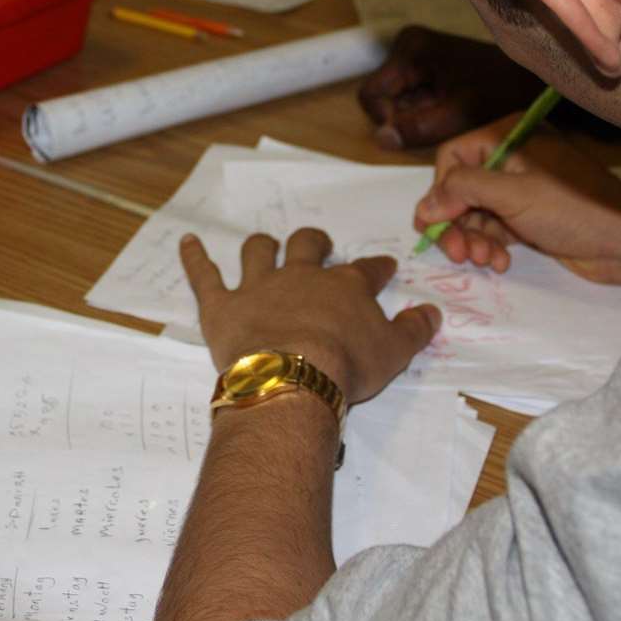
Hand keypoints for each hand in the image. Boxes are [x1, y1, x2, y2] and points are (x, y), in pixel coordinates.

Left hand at [179, 228, 439, 403]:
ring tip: (263, 244)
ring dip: (261, 246)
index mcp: (344, 287)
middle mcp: (301, 277)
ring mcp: (259, 287)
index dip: (376, 267)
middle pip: (307, 246)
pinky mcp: (222, 305)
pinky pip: (204, 275)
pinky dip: (194, 258)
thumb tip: (433, 313)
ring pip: (258, 252)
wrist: (292, 377)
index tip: (384, 267)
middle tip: (318, 244)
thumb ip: (415, 329)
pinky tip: (187, 242)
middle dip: (314, 242)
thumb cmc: (346, 367)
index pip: (366, 270)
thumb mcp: (395, 352)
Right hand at [358, 26, 548, 149]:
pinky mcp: (422, 65)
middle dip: (403, 118)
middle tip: (437, 125)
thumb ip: (418, 128)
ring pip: (393, 101)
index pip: (370, 95)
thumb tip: (380, 139)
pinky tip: (446, 111)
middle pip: (380, 98)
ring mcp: (413, 54)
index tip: (417, 131)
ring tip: (446, 117)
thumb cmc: (498, 91)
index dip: (386, 120)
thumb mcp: (458, 115)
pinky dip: (422, 111)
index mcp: (409, 49)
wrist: (528, 79)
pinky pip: (407, 97)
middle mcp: (406, 46)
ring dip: (413, 117)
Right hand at [415, 115, 620, 291]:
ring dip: (473, 240)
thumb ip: (462, 192)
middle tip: (459, 254)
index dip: (441, 191)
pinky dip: (490, 246)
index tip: (437, 223)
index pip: (452, 157)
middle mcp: (511, 157)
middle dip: (456, 223)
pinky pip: (492, 229)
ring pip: (473, 213)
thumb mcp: (512, 194)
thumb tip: (423, 206)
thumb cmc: (573, 209)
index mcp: (509, 135)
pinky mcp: (527, 216)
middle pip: (459, 189)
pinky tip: (502, 262)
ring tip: (486, 260)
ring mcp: (519, 188)